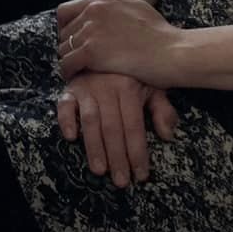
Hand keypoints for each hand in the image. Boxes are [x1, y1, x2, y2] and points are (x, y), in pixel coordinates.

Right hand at [55, 70, 177, 186]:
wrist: (102, 49)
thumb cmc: (130, 74)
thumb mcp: (151, 86)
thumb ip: (162, 109)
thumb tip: (168, 136)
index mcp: (129, 88)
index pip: (134, 126)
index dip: (137, 152)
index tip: (141, 176)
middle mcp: (107, 87)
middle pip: (113, 128)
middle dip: (117, 157)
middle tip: (121, 182)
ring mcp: (87, 88)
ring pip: (91, 121)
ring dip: (94, 146)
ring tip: (99, 170)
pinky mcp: (70, 89)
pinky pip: (64, 105)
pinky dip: (66, 120)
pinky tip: (70, 137)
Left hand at [57, 0, 184, 85]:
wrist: (171, 52)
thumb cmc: (158, 31)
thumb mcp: (135, 4)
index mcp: (100, 0)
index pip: (65, 11)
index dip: (66, 27)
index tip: (74, 39)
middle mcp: (92, 10)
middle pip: (63, 31)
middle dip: (68, 45)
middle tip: (78, 58)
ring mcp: (90, 30)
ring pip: (63, 48)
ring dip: (69, 59)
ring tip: (80, 69)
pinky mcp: (91, 51)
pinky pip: (67, 63)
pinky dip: (69, 71)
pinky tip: (78, 76)